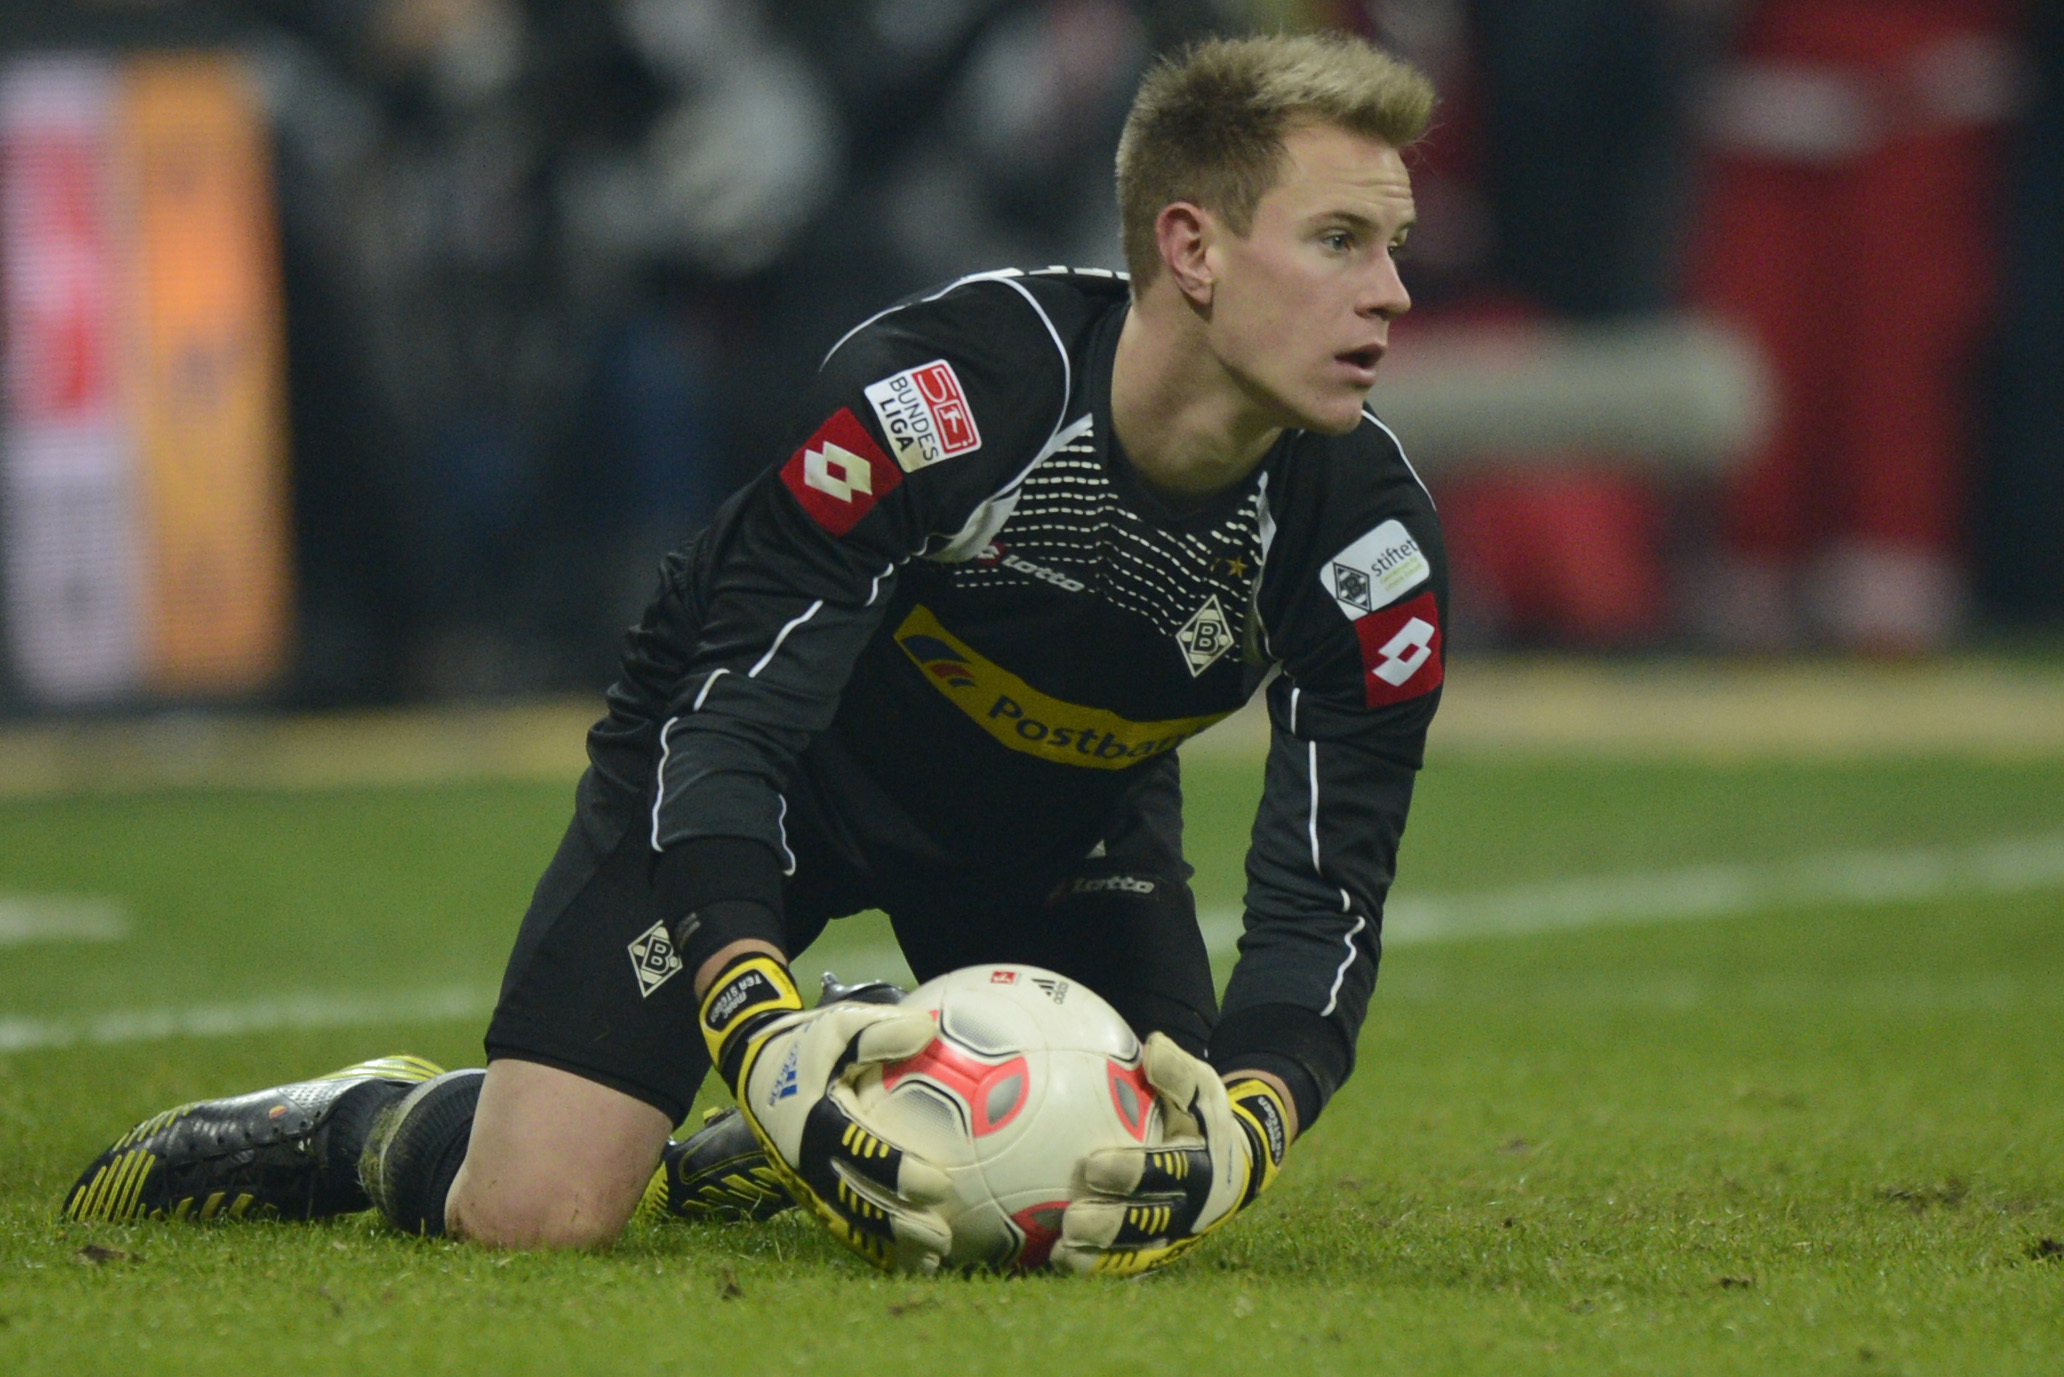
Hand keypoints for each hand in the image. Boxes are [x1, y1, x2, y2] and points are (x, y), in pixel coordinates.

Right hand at [698, 954, 951, 1270]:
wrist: (756, 1067)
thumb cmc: (807, 1043)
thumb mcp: (838, 1025)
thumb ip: (879, 1030)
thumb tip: (929, 1031)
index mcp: (812, 1120)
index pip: (857, 1150)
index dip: (895, 1170)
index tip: (938, 1182)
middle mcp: (804, 1159)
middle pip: (853, 1201)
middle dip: (896, 1224)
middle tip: (940, 1236)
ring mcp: (803, 1181)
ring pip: (846, 1222)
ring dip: (887, 1245)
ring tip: (931, 1261)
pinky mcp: (806, 1192)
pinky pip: (841, 1224)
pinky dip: (873, 1246)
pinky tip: (908, 1261)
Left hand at [1052, 1033, 1290, 1275]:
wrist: (1235, 1162)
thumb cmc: (1204, 1117)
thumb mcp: (1203, 1087)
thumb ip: (1178, 1071)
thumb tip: (1153, 1046)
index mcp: (1204, 1166)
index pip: (1170, 1172)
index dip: (1134, 1172)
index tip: (1093, 1165)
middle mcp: (1194, 1209)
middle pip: (1152, 1223)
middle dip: (1113, 1225)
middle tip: (1072, 1220)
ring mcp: (1179, 1236)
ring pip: (1139, 1253)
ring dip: (1101, 1256)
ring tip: (1060, 1251)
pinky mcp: (1163, 1252)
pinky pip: (1130, 1264)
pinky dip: (1098, 1266)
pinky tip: (1058, 1260)